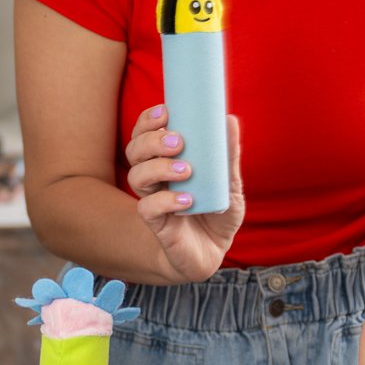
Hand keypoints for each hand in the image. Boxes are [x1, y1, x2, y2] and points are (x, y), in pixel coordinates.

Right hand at [124, 106, 245, 283]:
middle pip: (135, 151)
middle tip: (178, 141)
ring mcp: (153, 200)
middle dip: (151, 141)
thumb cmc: (217, 213)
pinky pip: (148, 208)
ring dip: (158, 167)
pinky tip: (186, 200)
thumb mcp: (228, 183)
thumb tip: (229, 120)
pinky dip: (166, 201)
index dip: (148, 121)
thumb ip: (228, 156)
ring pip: (136, 176)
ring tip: (186, 170)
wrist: (213, 252)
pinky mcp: (157, 224)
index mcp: (166, 161)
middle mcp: (155, 178)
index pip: (145, 134)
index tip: (165, 112)